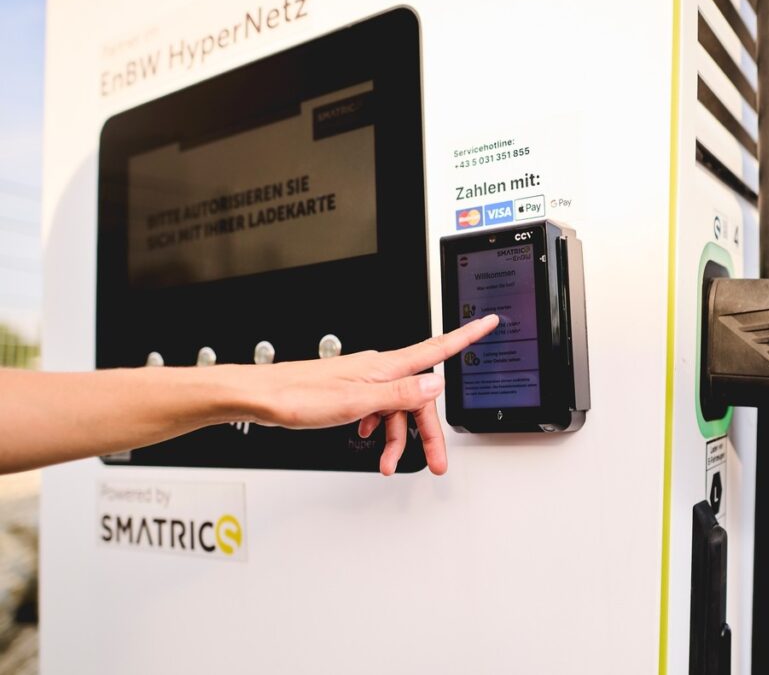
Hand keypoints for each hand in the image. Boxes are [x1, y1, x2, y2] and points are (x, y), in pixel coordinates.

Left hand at [246, 314, 497, 474]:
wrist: (263, 397)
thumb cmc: (300, 396)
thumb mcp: (357, 401)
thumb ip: (400, 394)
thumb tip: (436, 382)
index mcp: (386, 367)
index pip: (436, 348)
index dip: (466, 336)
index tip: (488, 322)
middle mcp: (379, 369)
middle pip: (419, 397)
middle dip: (429, 432)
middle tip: (437, 462)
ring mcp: (365, 380)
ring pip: (397, 409)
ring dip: (398, 438)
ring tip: (388, 462)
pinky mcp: (351, 391)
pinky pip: (379, 410)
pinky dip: (380, 428)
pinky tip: (370, 438)